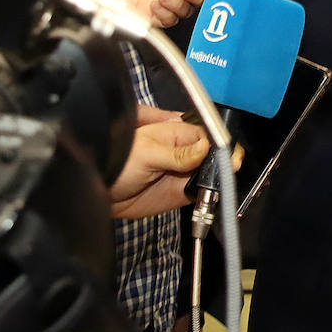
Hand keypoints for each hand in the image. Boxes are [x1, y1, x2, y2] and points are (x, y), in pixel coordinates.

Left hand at [108, 105, 246, 218]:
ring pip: (211, 175)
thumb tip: (205, 147)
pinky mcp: (182, 192)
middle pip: (215, 155)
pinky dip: (209, 197)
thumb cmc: (116, 163)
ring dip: (218, 181)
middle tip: (226, 173)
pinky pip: (202, 193)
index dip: (222, 146)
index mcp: (177, 133)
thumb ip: (177, 153)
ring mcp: (184, 173)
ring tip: (215, 187)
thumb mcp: (146, 154)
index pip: (209, 135)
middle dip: (224, 163)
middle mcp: (185, 152)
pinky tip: (208, 198)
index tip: (230, 157)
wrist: (101, 193)